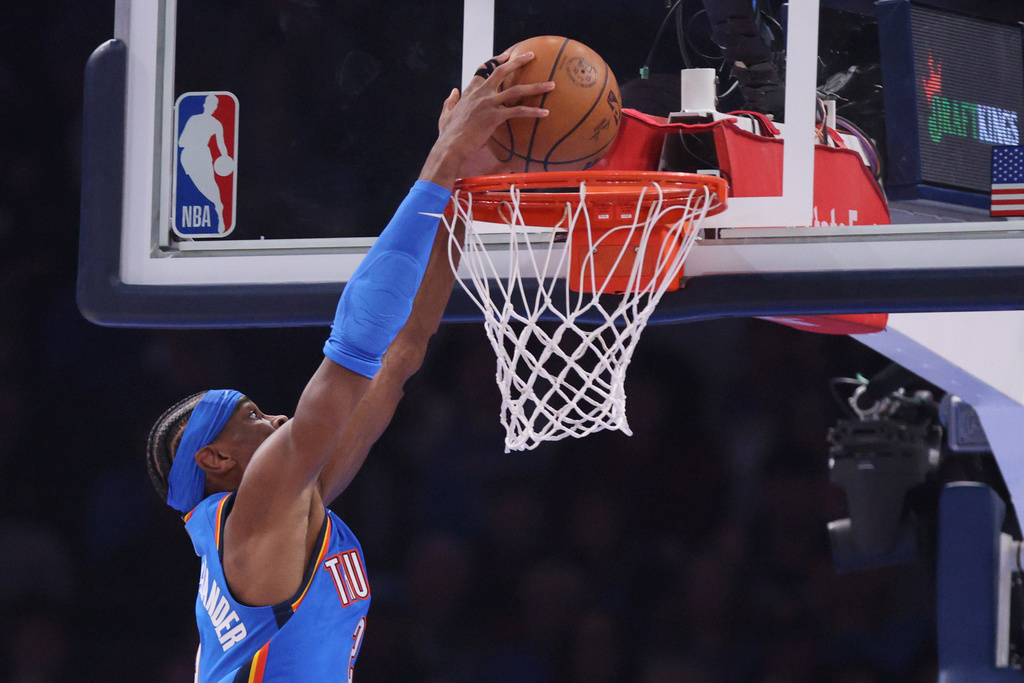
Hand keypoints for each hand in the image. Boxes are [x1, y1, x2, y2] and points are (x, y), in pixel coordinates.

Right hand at [419, 51, 553, 187]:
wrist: (450, 147)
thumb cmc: (448, 135)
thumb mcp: (445, 115)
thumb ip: (450, 102)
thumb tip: (453, 91)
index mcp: (470, 92)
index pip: (483, 70)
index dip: (495, 61)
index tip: (507, 54)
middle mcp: (480, 94)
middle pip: (501, 71)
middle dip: (518, 61)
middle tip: (532, 55)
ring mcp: (488, 103)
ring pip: (516, 90)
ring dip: (536, 86)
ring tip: (551, 85)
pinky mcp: (495, 116)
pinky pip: (518, 111)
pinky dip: (533, 111)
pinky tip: (545, 112)